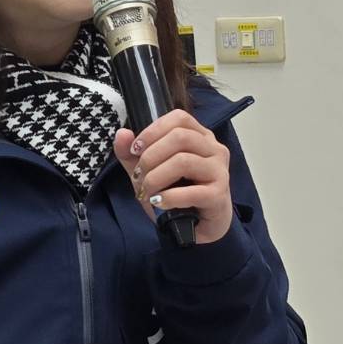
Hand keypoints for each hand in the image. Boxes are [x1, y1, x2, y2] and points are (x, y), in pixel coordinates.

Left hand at [114, 109, 232, 244]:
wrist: (194, 225)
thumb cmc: (174, 191)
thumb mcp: (147, 170)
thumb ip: (131, 153)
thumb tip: (122, 133)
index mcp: (200, 137)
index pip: (179, 118)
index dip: (152, 131)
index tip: (135, 149)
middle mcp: (214, 150)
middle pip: (180, 137)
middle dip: (150, 157)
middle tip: (138, 175)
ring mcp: (220, 171)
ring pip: (183, 161)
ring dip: (156, 177)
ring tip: (147, 191)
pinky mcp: (219, 195)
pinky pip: (193, 191)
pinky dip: (169, 197)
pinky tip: (158, 202)